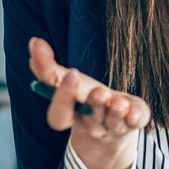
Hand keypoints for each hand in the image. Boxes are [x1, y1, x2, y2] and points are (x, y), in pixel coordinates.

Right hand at [28, 37, 151, 168]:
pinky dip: (134, 116)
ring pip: (112, 121)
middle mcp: (90, 123)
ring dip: (114, 110)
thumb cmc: (83, 98)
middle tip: (98, 90)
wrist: (111, 127)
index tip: (71, 74)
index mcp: (69, 115)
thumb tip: (34, 41)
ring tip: (117, 101)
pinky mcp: (132, 122)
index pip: (59, 113)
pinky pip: (134, 122)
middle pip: (87, 119)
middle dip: (92, 104)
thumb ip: (46, 67)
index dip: (63, 96)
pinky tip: (133, 110)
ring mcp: (111, 126)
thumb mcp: (64, 82)